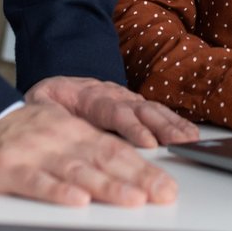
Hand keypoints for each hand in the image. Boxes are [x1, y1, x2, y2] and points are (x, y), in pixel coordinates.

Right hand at [0, 102, 176, 206]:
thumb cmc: (18, 133)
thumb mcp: (58, 131)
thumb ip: (89, 147)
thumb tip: (131, 170)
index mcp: (74, 130)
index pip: (116, 149)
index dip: (143, 168)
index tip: (167, 186)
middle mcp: (59, 139)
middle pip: (104, 159)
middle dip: (137, 178)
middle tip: (163, 194)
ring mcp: (34, 152)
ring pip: (76, 170)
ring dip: (106, 185)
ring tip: (132, 199)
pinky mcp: (8, 168)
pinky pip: (35, 181)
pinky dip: (57, 190)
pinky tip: (76, 200)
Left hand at [26, 75, 198, 147]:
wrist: (62, 86)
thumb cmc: (52, 101)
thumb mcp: (40, 103)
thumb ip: (45, 110)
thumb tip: (47, 118)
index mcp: (91, 96)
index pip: (115, 112)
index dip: (133, 128)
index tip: (148, 144)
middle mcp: (115, 96)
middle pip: (142, 111)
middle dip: (163, 128)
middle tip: (180, 144)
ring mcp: (129, 100)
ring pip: (154, 111)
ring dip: (174, 126)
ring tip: (191, 140)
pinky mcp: (138, 107)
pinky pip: (160, 113)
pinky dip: (177, 123)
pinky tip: (191, 135)